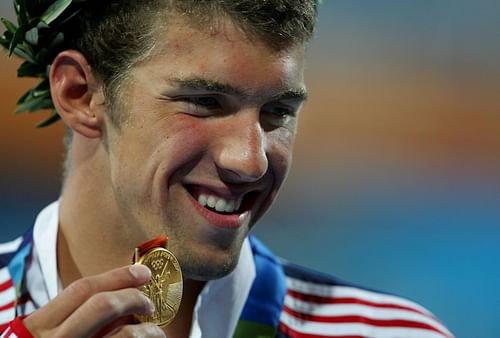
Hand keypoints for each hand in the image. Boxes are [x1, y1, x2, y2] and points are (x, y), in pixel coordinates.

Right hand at [23, 265, 165, 337]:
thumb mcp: (44, 334)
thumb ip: (70, 317)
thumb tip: (117, 296)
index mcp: (40, 326)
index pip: (82, 289)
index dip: (118, 276)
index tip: (142, 272)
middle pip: (103, 305)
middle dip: (133, 298)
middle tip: (149, 303)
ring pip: (122, 335)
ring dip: (146, 329)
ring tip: (155, 331)